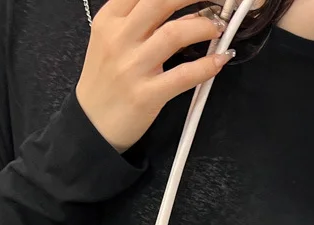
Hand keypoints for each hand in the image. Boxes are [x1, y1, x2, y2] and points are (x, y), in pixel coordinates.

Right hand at [76, 0, 234, 152]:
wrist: (93, 124)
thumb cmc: (106, 80)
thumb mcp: (112, 40)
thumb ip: (140, 21)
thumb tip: (183, 8)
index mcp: (110, 19)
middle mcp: (120, 38)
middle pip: (161, 0)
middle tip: (216, 2)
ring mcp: (133, 67)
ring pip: (174, 34)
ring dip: (204, 27)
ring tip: (219, 28)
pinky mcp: (146, 95)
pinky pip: (183, 75)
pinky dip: (206, 66)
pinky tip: (220, 59)